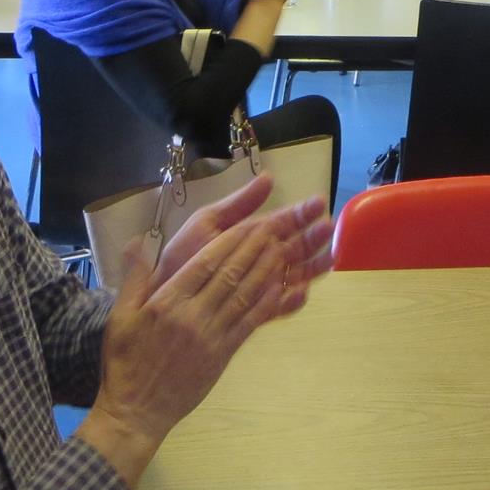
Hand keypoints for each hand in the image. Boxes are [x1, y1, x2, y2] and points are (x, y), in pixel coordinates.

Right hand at [89, 194, 325, 449]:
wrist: (135, 411)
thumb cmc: (124, 362)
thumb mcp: (119, 317)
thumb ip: (133, 278)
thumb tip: (137, 241)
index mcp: (166, 302)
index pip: (204, 262)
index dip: (230, 241)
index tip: (248, 222)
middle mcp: (192, 315)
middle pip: (229, 274)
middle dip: (254, 248)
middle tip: (275, 226)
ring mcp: (210, 335)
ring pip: (243, 295)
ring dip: (265, 270)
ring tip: (283, 248)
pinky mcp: (222, 354)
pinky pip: (248, 324)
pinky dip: (266, 304)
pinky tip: (280, 288)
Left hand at [151, 171, 333, 292]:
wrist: (160, 296)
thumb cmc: (184, 258)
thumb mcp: (208, 222)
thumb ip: (239, 204)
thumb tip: (269, 177)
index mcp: (249, 236)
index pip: (282, 222)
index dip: (301, 212)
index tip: (318, 202)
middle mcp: (258, 260)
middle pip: (294, 248)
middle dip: (313, 237)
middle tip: (329, 228)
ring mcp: (258, 286)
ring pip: (294, 276)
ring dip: (312, 267)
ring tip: (328, 259)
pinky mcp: (254, 312)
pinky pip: (278, 307)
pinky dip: (292, 301)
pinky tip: (301, 293)